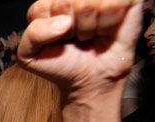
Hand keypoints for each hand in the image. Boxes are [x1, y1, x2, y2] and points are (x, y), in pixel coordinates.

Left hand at [18, 0, 141, 96]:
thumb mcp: (29, 56)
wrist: (90, 80)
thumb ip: (31, 35)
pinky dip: (109, 23)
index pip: (42, 7)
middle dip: (71, 29)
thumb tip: (63, 22)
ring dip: (90, 27)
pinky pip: (114, 3)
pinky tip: (106, 30)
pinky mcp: (125, 1)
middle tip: (76, 38)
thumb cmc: (61, 65)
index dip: (48, 30)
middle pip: (67, 2)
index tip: (57, 40)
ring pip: (90, 3)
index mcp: (49, 3)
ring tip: (90, 35)